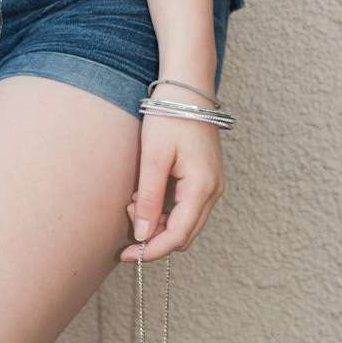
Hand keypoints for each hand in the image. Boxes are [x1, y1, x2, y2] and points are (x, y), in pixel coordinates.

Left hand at [118, 107, 225, 263]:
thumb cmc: (170, 117)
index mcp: (203, 188)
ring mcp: (212, 185)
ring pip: (185, 221)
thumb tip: (143, 236)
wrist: (187, 87)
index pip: (178, 236)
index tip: (127, 255)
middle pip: (184, 233)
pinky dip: (165, 208)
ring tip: (134, 202)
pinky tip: (145, 194)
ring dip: (158, 222)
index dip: (152, 250)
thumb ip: (148, 198)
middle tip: (127, 222)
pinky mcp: (205, 178)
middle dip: (154, 236)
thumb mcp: (153, 157)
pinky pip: (186, 206)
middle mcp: (213, 191)